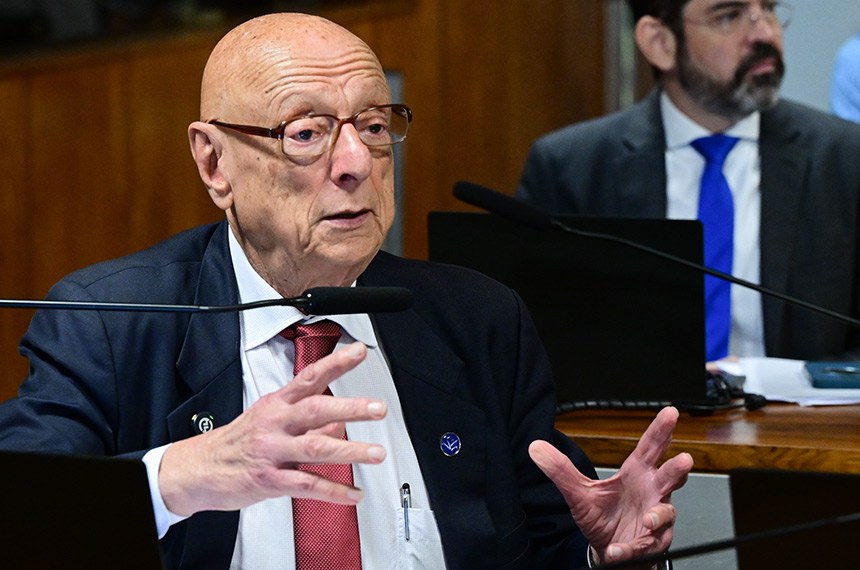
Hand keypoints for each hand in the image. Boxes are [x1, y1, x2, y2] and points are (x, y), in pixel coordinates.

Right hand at [158, 342, 387, 515]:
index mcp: (277, 404)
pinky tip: (353, 495)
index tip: (360, 352)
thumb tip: (339, 423)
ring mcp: (272, 451)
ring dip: (350, 450)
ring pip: (316, 447)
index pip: (310, 377)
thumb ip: (309, 424)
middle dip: (351, 408)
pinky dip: (333, 491)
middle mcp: (276, 423)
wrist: (197, 469)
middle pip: (317, 409)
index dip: (336, 363)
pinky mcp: (269, 480)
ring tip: (376, 453)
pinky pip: (306, 485)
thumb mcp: (271, 422)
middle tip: (378, 408)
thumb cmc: (236, 443)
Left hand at [529, 406, 692, 565]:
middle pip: (669, 476)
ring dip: (658, 515)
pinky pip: (644, 545)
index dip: (660, 430)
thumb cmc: (603, 517)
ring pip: (665, 513)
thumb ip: (560, 470)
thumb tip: (535, 447)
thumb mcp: (579, 492)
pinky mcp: (651, 544)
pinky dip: (629, 548)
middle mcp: (651, 493)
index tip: (669, 413)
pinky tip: (616, 549)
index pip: (650, 448)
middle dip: (677, 468)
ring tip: (647, 518)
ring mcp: (655, 519)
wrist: (609, 550)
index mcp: (636, 474)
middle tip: (683, 459)